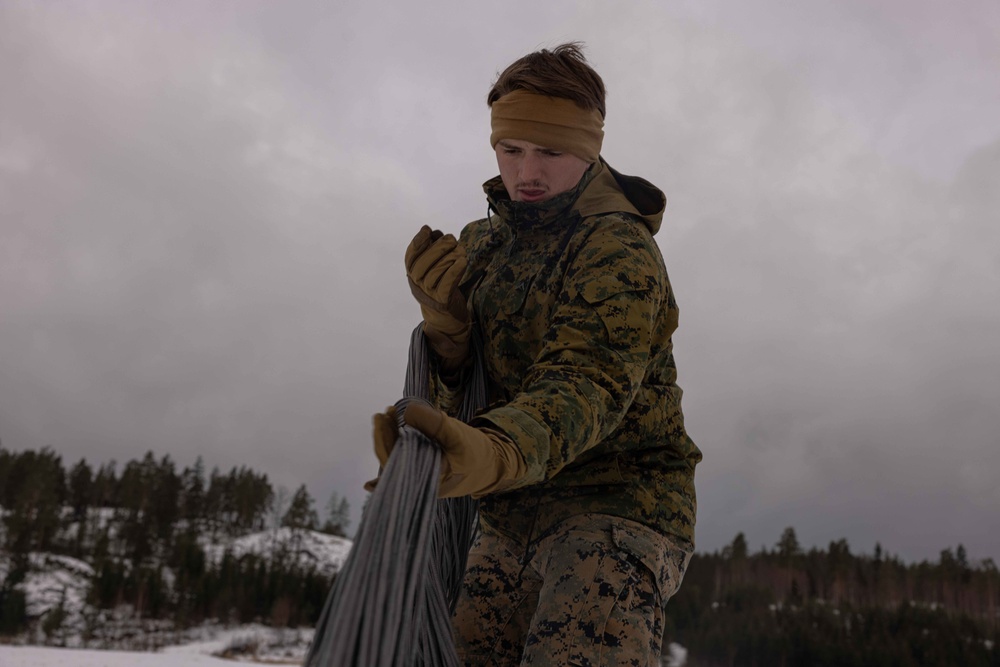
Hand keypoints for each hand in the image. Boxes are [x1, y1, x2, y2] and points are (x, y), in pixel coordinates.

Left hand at [364, 401, 525, 497]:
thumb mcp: (459, 436)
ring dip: (391, 436)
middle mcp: (420, 480)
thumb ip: (434, 424)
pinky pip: (406, 456)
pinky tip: (383, 443)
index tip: (381, 421)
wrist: (493, 464)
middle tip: (383, 413)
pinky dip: (398, 443)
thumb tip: (408, 410)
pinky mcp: (425, 466)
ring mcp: (422, 474)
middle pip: (393, 459)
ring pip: (399, 456)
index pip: (395, 463)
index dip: (384, 443)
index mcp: (427, 479)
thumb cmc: (478, 454)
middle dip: (385, 435)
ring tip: (388, 414)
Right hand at [405, 226, 470, 370]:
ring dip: (449, 257)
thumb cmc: (442, 289)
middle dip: (437, 247)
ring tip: (460, 250)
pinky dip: (455, 271)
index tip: (427, 230)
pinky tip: (462, 261)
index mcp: (413, 276)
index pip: (410, 257)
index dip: (418, 242)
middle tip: (451, 238)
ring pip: (435, 273)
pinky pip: (447, 284)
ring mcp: (429, 295)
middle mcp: (417, 286)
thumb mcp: (435, 270)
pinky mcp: (442, 302)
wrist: (447, 321)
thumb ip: (434, 252)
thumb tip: (435, 232)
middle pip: (422, 264)